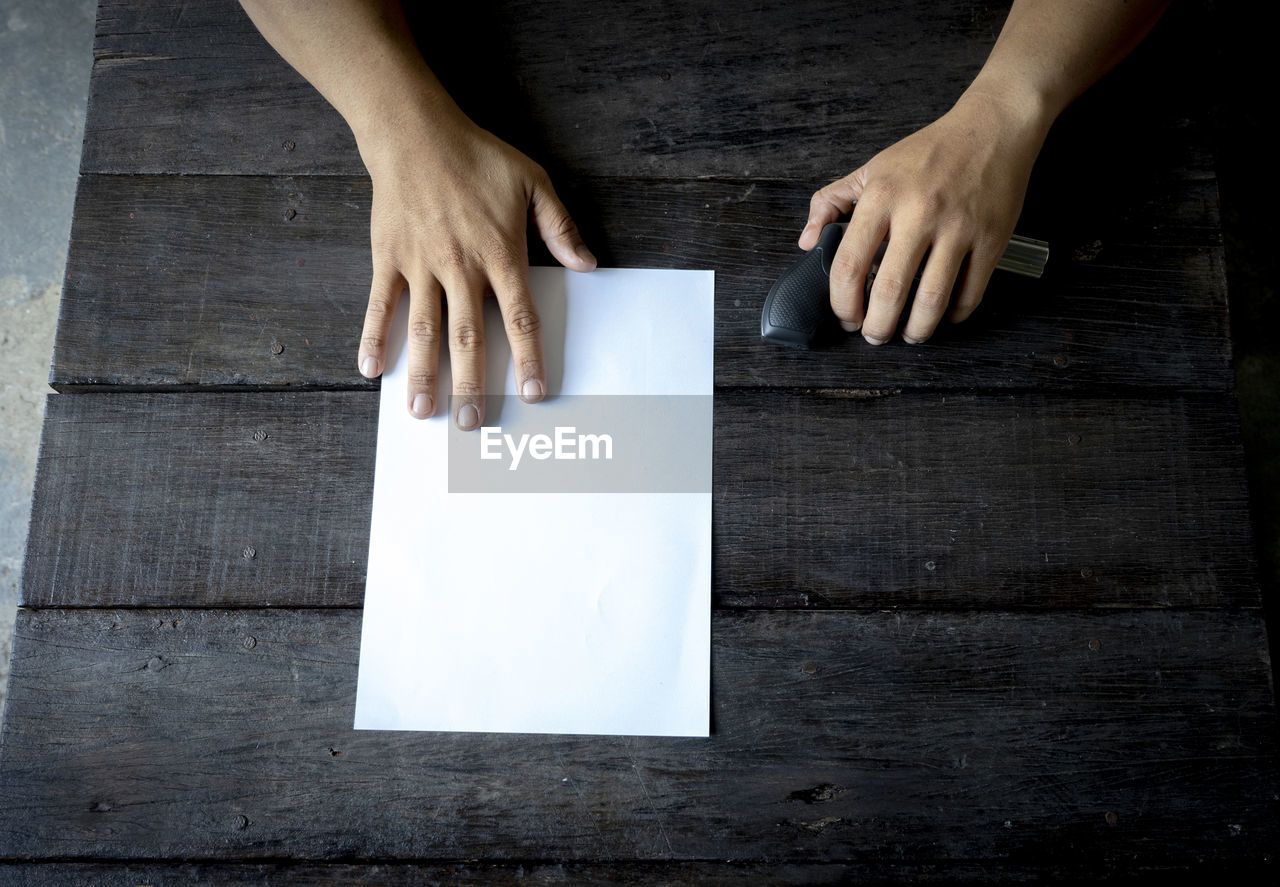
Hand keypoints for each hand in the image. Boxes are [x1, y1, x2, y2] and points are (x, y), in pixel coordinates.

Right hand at [356, 112, 595, 427]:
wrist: (416, 132)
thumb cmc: (478, 157)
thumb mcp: (533, 183)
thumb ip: (560, 228)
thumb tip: (588, 266)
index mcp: (500, 254)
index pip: (519, 317)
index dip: (526, 358)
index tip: (531, 393)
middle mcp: (460, 266)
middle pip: (468, 336)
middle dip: (470, 384)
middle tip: (471, 424)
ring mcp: (421, 264)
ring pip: (423, 329)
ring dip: (423, 373)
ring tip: (422, 412)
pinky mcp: (389, 257)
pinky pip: (380, 303)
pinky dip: (374, 336)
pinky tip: (371, 370)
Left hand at [800, 90, 1047, 343]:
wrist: (992, 128)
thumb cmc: (928, 153)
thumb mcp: (872, 168)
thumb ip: (831, 202)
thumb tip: (808, 243)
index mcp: (882, 197)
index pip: (850, 265)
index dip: (843, 303)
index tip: (846, 317)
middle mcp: (918, 213)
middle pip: (889, 291)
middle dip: (877, 327)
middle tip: (874, 336)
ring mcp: (958, 228)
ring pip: (931, 300)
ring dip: (916, 331)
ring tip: (908, 336)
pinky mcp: (991, 238)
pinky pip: (969, 292)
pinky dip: (954, 315)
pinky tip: (943, 317)